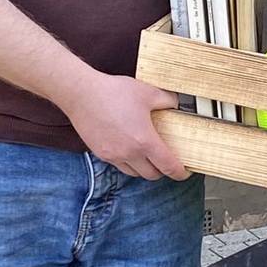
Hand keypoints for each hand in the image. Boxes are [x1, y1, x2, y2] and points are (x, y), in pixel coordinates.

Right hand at [68, 74, 190, 181]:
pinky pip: (119, 165)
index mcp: (144, 141)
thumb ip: (168, 100)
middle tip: (167, 161)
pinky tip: (129, 149)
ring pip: (135, 173)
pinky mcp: (101, 153)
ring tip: (148, 156)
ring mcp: (113, 156)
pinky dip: (129, 163)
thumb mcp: (148, 92)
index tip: (184, 172)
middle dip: (162, 171)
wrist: (82, 94)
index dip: (179, 172)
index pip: (168, 166)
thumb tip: (177, 104)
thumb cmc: (113, 92)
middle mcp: (129, 153)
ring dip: (144, 168)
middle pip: (152, 175)